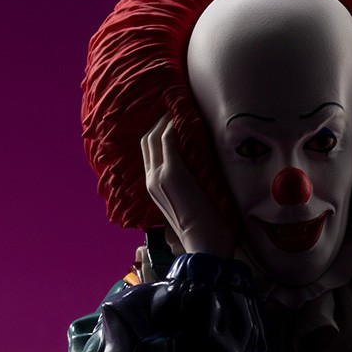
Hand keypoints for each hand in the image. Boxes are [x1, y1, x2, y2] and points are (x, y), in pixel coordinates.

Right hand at [141, 114, 234, 256]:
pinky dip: (175, 125)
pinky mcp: (173, 173)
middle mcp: (151, 180)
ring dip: (167, 118)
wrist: (205, 246)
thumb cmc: (205, 230)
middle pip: (147, 139)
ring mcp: (159, 176)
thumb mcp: (190, 206)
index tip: (173, 116)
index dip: (158, 130)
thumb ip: (187, 189)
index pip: (148, 151)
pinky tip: (185, 115)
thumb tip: (199, 173)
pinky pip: (169, 139)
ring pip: (154, 136)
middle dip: (160, 119)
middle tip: (177, 105)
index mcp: (153, 188)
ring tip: (181, 105)